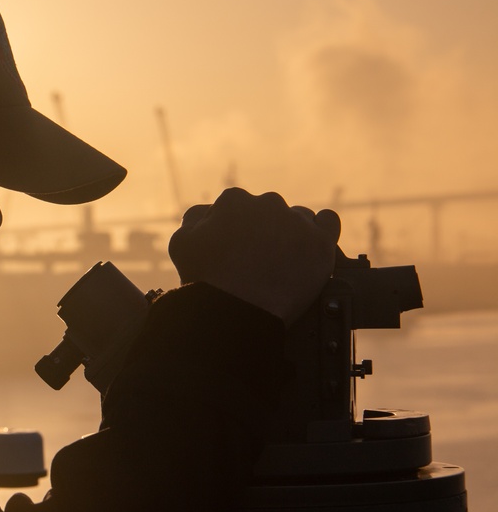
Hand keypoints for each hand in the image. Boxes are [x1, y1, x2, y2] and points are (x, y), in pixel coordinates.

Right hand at [167, 188, 340, 323]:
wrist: (237, 311)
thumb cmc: (207, 280)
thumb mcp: (182, 242)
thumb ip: (195, 218)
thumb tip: (209, 213)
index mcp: (234, 200)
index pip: (236, 208)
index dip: (233, 230)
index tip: (233, 249)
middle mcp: (267, 203)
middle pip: (267, 211)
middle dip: (262, 230)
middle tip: (256, 259)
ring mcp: (297, 222)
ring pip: (298, 217)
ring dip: (291, 232)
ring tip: (282, 260)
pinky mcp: (320, 243)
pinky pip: (328, 222)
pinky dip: (321, 230)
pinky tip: (311, 245)